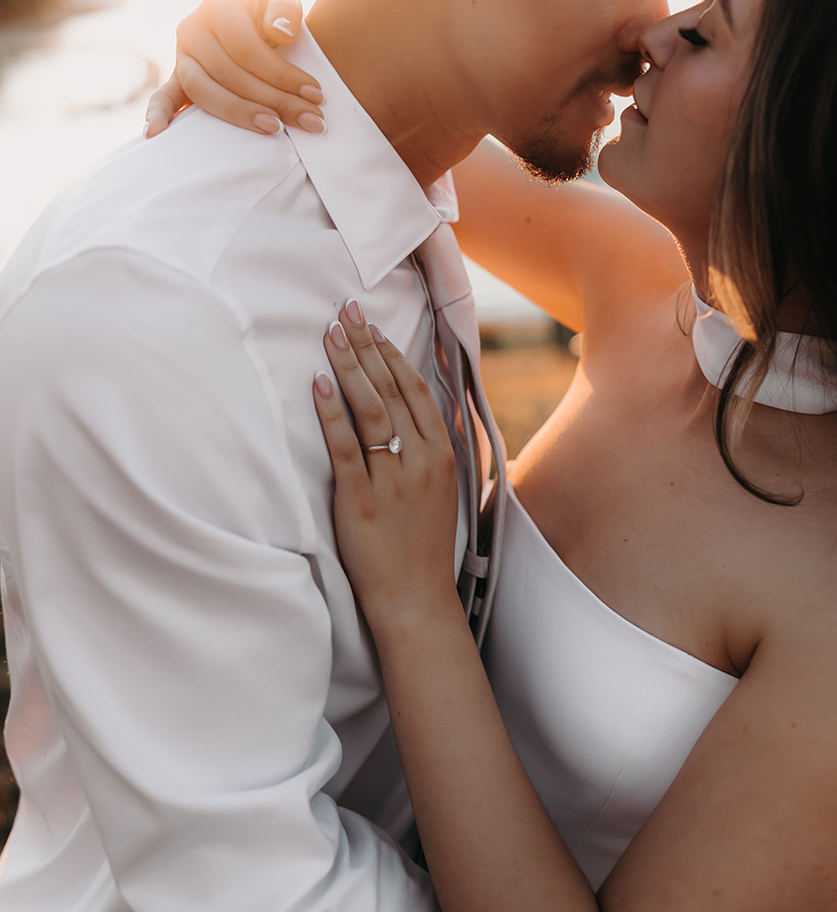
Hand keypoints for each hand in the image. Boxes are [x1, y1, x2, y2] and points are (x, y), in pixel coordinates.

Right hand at [143, 0, 324, 137]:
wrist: (251, 22)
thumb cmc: (270, 14)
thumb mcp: (281, 2)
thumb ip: (285, 10)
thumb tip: (281, 32)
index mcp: (218, 7)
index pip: (248, 50)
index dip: (283, 74)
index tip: (315, 94)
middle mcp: (193, 29)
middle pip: (230, 74)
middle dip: (274, 100)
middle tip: (311, 120)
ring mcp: (181, 56)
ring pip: (204, 91)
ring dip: (239, 114)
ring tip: (274, 129)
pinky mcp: (177, 78)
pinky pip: (163, 96)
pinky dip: (158, 114)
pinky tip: (156, 134)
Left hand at [313, 301, 458, 632]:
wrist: (416, 599)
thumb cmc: (423, 548)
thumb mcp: (443, 493)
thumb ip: (433, 452)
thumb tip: (424, 417)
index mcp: (442, 455)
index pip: (416, 390)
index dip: (393, 355)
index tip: (373, 328)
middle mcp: (421, 460)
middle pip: (391, 390)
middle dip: (366, 346)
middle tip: (345, 312)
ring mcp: (392, 479)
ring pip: (370, 409)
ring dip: (348, 366)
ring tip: (330, 335)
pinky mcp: (361, 499)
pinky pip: (346, 446)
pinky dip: (331, 412)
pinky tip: (319, 385)